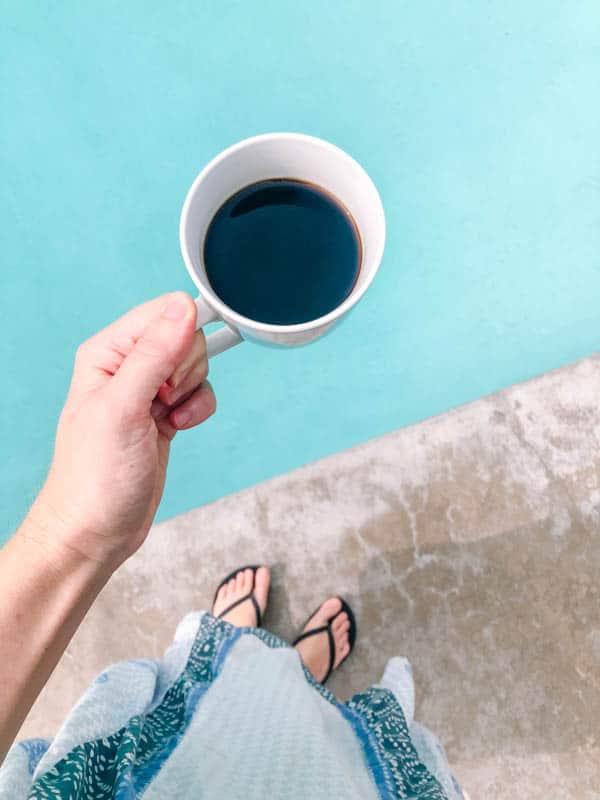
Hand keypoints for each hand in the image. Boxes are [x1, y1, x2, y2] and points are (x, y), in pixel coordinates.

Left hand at [27, 292, 215, 569]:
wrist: (96, 530)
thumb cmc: (95, 476)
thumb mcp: (123, 408)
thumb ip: (154, 353)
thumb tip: (183, 307)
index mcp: (107, 352)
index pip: (162, 313)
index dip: (179, 338)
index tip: (173, 372)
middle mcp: (127, 365)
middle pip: (185, 337)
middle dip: (186, 370)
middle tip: (163, 399)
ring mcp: (147, 390)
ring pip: (195, 365)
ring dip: (193, 392)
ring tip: (166, 416)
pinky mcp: (164, 412)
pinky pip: (199, 392)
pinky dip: (198, 409)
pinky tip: (178, 427)